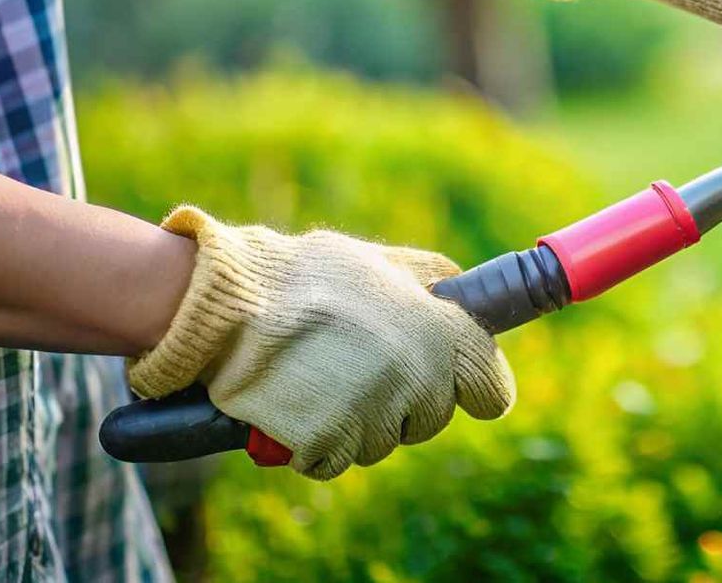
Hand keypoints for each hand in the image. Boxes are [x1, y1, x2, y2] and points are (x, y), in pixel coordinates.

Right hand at [127, 208, 514, 479]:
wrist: (231, 306)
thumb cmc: (304, 278)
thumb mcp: (380, 261)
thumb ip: (428, 282)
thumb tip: (458, 294)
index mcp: (440, 331)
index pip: (491, 387)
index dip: (480, 388)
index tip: (469, 388)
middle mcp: (418, 377)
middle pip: (432, 418)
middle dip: (405, 403)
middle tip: (361, 370)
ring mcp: (375, 414)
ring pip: (381, 441)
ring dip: (356, 422)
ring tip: (319, 377)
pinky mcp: (329, 443)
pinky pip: (334, 459)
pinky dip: (315, 443)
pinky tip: (296, 405)